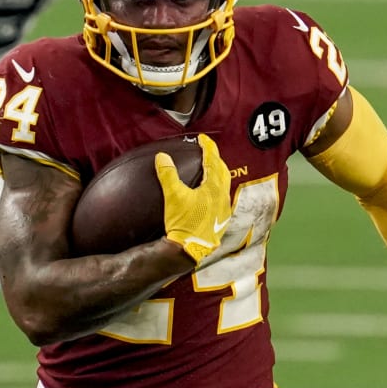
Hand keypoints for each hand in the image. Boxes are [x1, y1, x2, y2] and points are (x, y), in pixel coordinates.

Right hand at [154, 133, 232, 265]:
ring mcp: (224, 209)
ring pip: (224, 184)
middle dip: (216, 159)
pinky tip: (210, 194)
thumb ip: (168, 174)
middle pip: (223, 171)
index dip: (208, 147)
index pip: (213, 160)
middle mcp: (223, 196)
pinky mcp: (221, 219)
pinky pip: (223, 197)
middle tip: (207, 151)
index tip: (202, 138)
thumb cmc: (184, 223)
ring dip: (218, 173)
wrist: (190, 249)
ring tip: (210, 169)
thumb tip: (162, 157)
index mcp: (214, 187)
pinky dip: (217, 188)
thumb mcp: (173, 196)